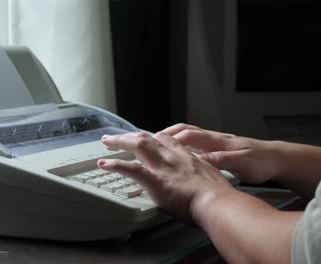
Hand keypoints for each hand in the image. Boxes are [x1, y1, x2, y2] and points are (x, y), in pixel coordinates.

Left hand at [97, 132, 232, 222]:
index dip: (153, 137)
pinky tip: (105, 164)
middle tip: (118, 137)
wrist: (219, 203)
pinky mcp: (154, 180)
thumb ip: (203, 179)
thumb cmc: (221, 198)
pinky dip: (116, 165)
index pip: (166, 140)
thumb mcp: (214, 180)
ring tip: (106, 142)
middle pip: (148, 138)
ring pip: (138, 145)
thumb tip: (204, 186)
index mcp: (187, 157)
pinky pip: (130, 169)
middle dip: (131, 135)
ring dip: (119, 142)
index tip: (145, 137)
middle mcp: (173, 157)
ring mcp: (163, 167)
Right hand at [159, 123, 281, 183]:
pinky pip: (196, 142)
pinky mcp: (218, 148)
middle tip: (150, 139)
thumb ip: (221, 160)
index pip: (189, 136)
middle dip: (167, 133)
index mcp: (218, 141)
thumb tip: (201, 159)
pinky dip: (183, 144)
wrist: (277, 159)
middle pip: (186, 131)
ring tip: (158, 143)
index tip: (156, 142)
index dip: (171, 138)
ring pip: (190, 135)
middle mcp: (215, 139)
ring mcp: (216, 142)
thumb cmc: (261, 162)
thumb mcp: (242, 164)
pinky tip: (178, 152)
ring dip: (173, 136)